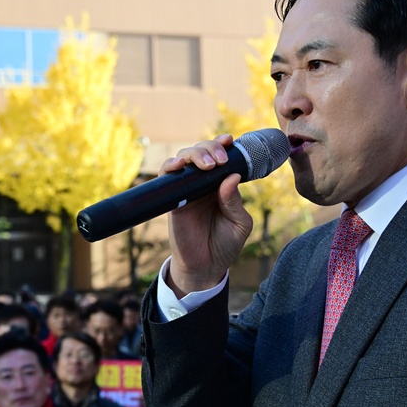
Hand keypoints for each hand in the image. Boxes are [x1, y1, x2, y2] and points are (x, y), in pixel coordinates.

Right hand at [161, 134, 253, 296]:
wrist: (206, 266)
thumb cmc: (225, 244)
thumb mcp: (240, 224)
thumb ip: (235, 202)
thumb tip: (231, 177)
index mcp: (222, 185)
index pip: (222, 157)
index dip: (223, 145)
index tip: (230, 140)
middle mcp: (204, 183)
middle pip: (202, 152)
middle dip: (210, 148)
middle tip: (221, 159)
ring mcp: (187, 189)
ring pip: (184, 159)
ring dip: (195, 154)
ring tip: (208, 165)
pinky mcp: (172, 199)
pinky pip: (167, 177)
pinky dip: (170, 166)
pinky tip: (177, 166)